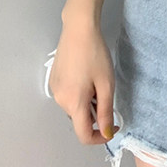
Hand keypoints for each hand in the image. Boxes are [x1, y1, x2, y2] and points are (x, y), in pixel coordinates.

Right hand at [48, 20, 118, 144]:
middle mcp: (60, 100)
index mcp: (74, 103)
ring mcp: (54, 90)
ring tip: (95, 79)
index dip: (100, 137)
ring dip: (87, 102)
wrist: (79, 29)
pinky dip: (78, 93)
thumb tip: (107, 133)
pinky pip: (68, 96)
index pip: (84, 135)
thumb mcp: (106, 84)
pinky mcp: (53, 80)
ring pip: (74, 107)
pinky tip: (85, 74)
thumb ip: (105, 111)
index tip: (113, 125)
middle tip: (105, 90)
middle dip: (94, 113)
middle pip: (79, 119)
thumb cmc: (95, 54)